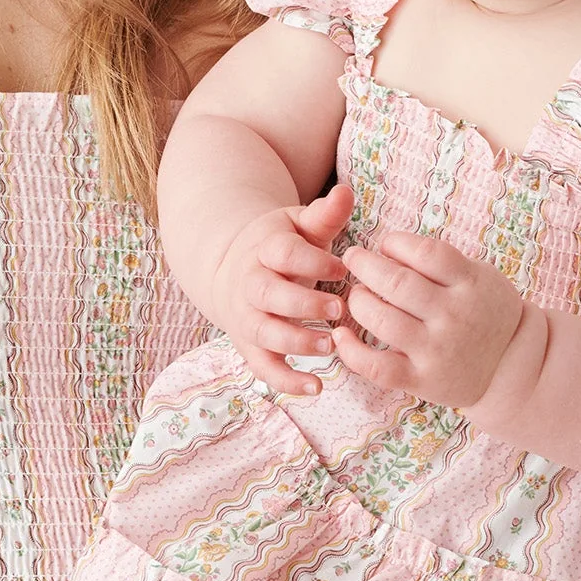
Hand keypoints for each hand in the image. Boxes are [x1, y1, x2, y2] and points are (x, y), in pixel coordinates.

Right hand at [209, 182, 354, 395]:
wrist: (233, 270)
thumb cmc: (283, 246)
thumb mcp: (300, 226)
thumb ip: (325, 214)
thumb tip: (346, 192)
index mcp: (264, 250)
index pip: (282, 253)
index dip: (311, 260)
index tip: (341, 267)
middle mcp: (250, 284)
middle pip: (268, 294)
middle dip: (303, 303)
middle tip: (339, 308)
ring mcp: (247, 316)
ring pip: (263, 331)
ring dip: (296, 340)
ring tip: (331, 346)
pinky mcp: (250, 344)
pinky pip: (263, 366)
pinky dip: (286, 379)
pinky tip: (317, 387)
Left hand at [334, 230, 524, 405]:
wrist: (512, 367)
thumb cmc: (485, 310)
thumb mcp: (479, 276)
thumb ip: (440, 261)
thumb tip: (386, 246)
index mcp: (471, 284)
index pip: (425, 253)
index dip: (396, 243)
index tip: (385, 245)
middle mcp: (454, 317)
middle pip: (397, 284)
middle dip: (365, 264)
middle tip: (353, 258)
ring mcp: (437, 351)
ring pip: (382, 321)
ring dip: (359, 301)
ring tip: (357, 295)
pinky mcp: (422, 380)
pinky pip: (378, 367)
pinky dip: (351, 351)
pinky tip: (341, 335)